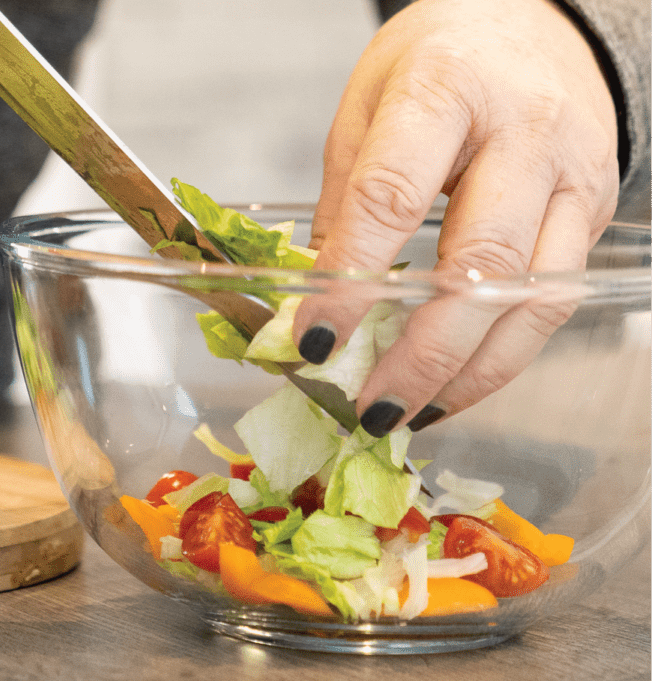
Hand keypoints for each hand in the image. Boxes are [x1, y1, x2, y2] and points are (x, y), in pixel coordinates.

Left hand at [296, 0, 619, 436]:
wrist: (537, 26)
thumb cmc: (440, 60)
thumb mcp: (367, 104)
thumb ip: (343, 198)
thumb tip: (311, 297)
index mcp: (447, 90)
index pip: (393, 198)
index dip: (351, 279)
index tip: (313, 339)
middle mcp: (525, 133)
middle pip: (478, 263)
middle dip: (418, 351)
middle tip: (366, 404)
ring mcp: (573, 175)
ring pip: (530, 297)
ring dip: (465, 372)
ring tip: (404, 413)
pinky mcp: (597, 211)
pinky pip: (551, 302)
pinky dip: (500, 357)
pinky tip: (451, 388)